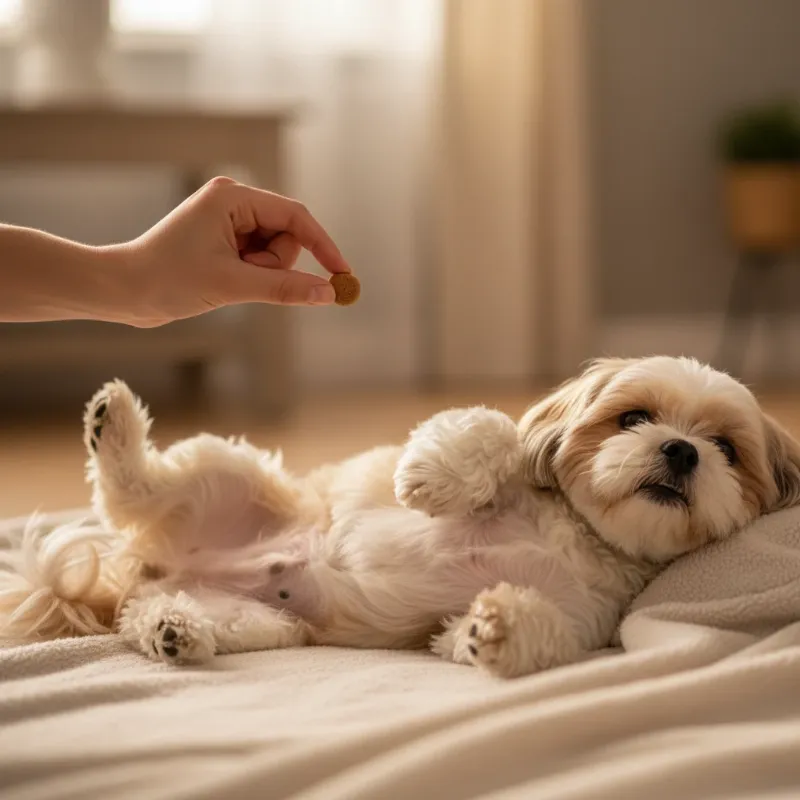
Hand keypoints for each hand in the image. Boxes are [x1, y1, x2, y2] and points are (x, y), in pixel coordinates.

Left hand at [121, 176, 350, 326]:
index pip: (295, 216)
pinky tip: (224, 282)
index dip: (323, 245)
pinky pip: (259, 259)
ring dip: (262, 273)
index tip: (342, 274)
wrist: (123, 292)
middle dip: (276, 264)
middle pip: (287, 235)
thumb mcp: (232, 285)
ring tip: (228, 281)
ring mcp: (227, 221)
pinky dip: (253, 276)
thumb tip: (327, 293)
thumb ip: (284, 288)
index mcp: (232, 197)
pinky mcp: (223, 240)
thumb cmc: (168, 280)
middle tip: (246, 279)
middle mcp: (232, 201)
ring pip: (274, 250)